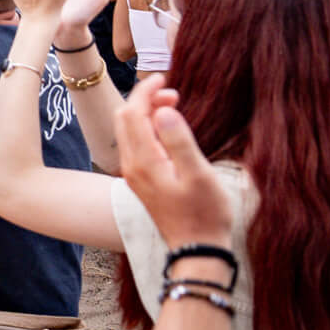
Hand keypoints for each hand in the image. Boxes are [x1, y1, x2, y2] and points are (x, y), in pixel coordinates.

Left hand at [116, 79, 232, 246]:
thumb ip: (179, 141)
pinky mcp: (141, 181)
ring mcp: (134, 174)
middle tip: (174, 94)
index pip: (132, 113)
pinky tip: (169, 131)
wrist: (197, 252)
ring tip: (174, 108)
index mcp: (143, 161)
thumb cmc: (204, 215)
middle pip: (125, 118)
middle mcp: (131, 166)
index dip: (145, 91)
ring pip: (129, 131)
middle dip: (144, 99)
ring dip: (146, 114)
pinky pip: (136, 145)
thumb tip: (164, 110)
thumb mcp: (199, 175)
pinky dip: (148, 129)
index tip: (164, 78)